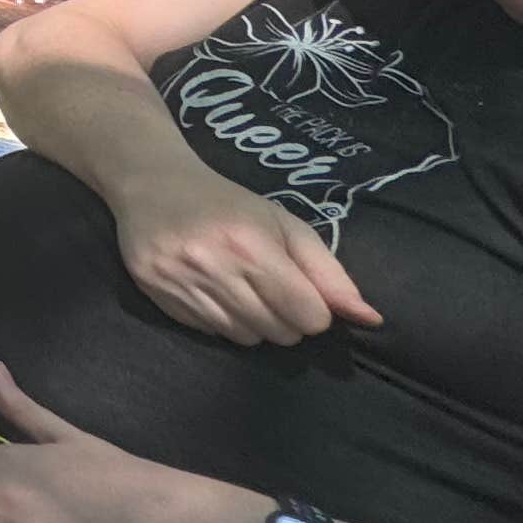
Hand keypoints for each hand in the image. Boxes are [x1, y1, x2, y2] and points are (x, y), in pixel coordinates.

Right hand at [112, 169, 377, 343]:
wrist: (151, 184)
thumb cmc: (228, 204)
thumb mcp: (286, 226)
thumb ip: (329, 275)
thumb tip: (371, 320)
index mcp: (253, 246)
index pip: (309, 317)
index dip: (313, 309)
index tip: (297, 288)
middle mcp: (214, 268)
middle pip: (280, 333)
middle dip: (284, 316)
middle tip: (266, 285)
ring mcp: (181, 284)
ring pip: (246, 339)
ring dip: (252, 321)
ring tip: (238, 288)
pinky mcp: (157, 297)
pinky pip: (210, 333)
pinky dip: (220, 320)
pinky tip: (209, 289)